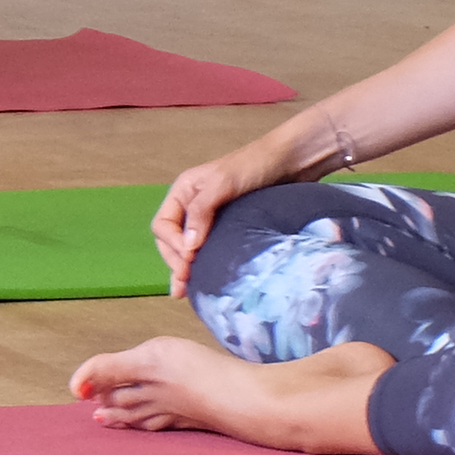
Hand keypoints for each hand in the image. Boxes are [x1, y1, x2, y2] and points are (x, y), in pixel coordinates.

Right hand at [145, 117, 319, 293]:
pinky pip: (209, 250)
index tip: (190, 259)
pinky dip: (203, 266)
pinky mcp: (230, 230)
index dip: (172, 245)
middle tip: (185, 282)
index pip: (164, 225)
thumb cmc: (253, 165)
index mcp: (184, 192)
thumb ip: (201, 212)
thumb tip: (188, 248)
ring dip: (185, 268)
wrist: (290, 163)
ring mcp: (211, 220)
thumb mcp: (222, 184)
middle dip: (175, 261)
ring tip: (186, 291)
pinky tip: (202, 282)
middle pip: (171, 241)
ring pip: (188, 249)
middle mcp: (193, 207)